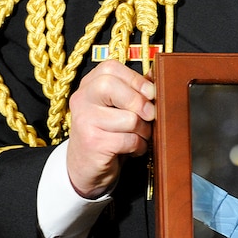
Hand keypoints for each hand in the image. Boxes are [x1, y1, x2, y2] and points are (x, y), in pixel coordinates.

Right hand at [65, 60, 156, 198]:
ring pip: (129, 118)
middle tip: (149, 116)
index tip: (151, 93)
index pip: (110, 68)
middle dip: (140, 102)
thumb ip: (132, 91)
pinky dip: (139, 146)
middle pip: (112, 86)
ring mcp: (85, 122)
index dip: (136, 79)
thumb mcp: (117, 109)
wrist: (85, 169)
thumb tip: (155, 74)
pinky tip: (134, 149)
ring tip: (139, 136)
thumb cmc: (107, 136)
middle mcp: (82, 100)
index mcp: (88, 87)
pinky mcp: (94, 143)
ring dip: (143, 130)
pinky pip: (129, 140)